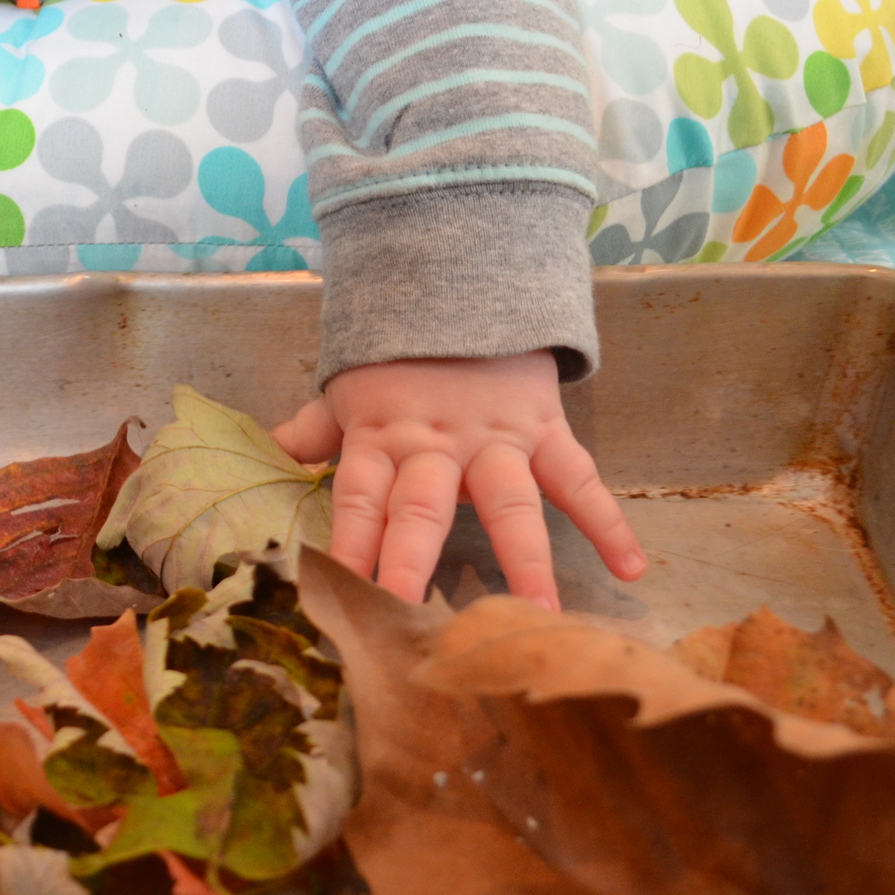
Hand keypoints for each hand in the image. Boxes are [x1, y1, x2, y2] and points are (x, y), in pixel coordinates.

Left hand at [273, 352, 644, 608]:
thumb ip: (312, 430)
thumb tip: (264, 456)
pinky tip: (630, 568)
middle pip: (422, 508)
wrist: (463, 277)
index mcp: (383, 438)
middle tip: (409, 616)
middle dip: (412, 562)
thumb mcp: (348, 386)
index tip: (335, 595)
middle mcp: (437, 445)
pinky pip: (580, 478)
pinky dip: (607, 521)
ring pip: (510, 503)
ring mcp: (496, 440)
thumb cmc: (398, 350)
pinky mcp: (545, 429)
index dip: (347, 545)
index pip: (359, 499)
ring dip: (524, 559)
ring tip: (536, 615)